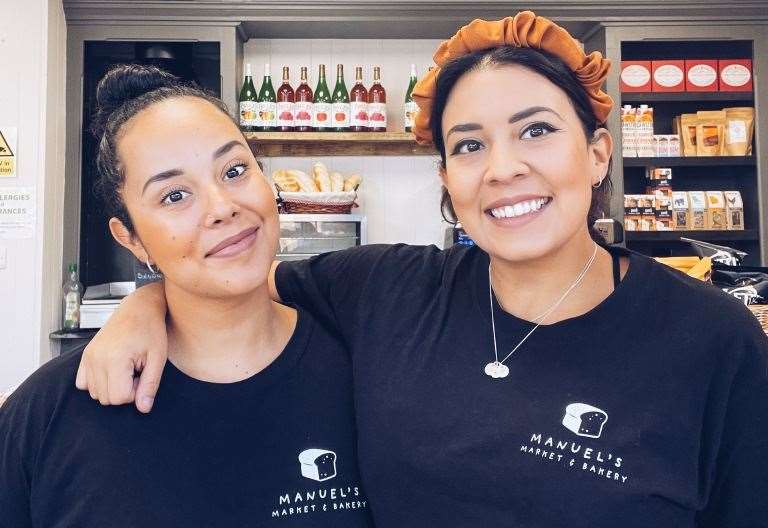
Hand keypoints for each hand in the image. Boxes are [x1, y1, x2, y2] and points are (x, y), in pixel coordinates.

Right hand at [75, 282, 167, 412]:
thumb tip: (143, 408)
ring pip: (95, 393)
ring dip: (112, 387)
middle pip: (106, 399)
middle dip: (124, 391)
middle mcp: (96, 359)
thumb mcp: (158, 358)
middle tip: (136, 371)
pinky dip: (97, 382)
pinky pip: (83, 384)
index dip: (135, 392)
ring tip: (127, 368)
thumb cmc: (151, 329)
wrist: (138, 308)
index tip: (143, 375)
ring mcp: (88, 357)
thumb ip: (150, 385)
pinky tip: (113, 370)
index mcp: (115, 359)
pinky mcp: (85, 356)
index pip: (119, 398)